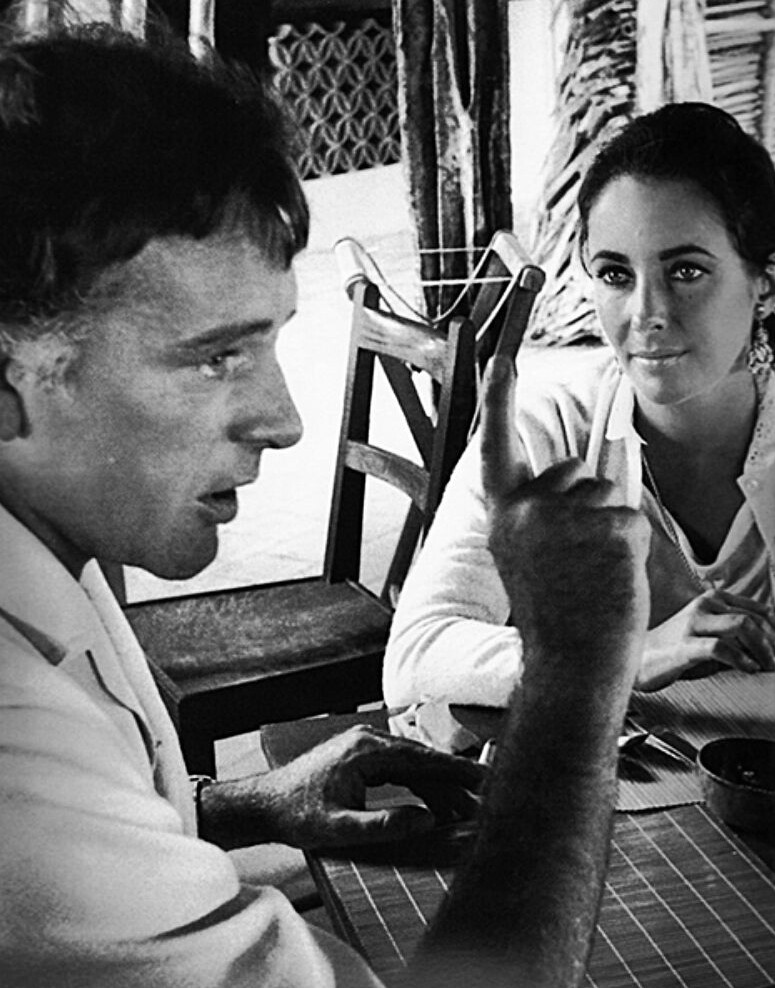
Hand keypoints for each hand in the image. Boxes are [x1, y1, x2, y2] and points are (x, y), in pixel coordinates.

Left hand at [203, 725, 485, 850]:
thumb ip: (384, 825)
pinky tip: (433, 805)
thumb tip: (426, 819)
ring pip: (412, 765)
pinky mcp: (360, 758)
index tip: (482, 779)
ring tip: (463, 810)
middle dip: (452, 780)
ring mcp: (364, 747)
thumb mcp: (340, 828)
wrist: (264, 804)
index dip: (454, 770)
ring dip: (436, 786)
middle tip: (482, 798)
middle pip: (421, 759)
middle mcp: (368, 741)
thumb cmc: (296, 815)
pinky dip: (418, 786)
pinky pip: (399, 769)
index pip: (420, 758)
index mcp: (365, 750)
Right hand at [479, 354, 650, 669]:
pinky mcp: (608, 528)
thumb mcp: (522, 557)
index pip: (496, 445)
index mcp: (503, 516)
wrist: (569, 665)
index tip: (501, 358)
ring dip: (608, 526)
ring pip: (607, 492)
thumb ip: (534, 514)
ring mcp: (567, 518)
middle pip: (575, 469)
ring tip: (591, 572)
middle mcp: (527, 510)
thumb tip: (574, 475)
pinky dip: (629, 546)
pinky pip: (631, 516)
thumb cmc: (552, 617)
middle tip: (576, 557)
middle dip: (584, 501)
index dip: (499, 399)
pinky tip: (610, 577)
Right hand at [636, 589, 774, 690]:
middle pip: (754, 619)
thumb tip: (772, 651)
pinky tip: (748, 669)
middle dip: (773, 644)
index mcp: (713, 599)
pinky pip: (720, 647)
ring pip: (742, 626)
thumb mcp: (713, 637)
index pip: (760, 611)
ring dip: (763, 649)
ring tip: (766, 666)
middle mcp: (704, 606)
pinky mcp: (684, 646)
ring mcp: (693, 624)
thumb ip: (739, 638)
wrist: (640, 660)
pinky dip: (741, 659)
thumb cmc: (678, 650)